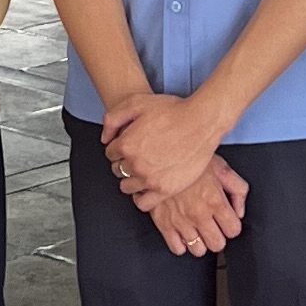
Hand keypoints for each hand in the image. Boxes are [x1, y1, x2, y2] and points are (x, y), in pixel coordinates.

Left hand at [101, 86, 221, 208]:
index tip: (129, 144)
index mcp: (126, 144)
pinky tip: (147, 186)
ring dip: (132, 178)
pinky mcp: (165, 190)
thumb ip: (113, 118)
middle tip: (139, 155)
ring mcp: (150, 179)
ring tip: (144, 169)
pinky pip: (143, 203)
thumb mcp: (137, 102)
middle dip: (124, 162)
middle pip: (117, 170)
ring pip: (127, 186)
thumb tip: (104, 138)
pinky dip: (141, 196)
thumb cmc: (173, 111)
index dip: (119, 147)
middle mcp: (135, 164)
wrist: (201, 122)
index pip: (110, 153)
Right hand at [140, 154, 247, 257]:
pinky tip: (182, 231)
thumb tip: (239, 211)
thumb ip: (238, 189)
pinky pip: (177, 249)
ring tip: (197, 229)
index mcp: (215, 200)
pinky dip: (181, 243)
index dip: (231, 225)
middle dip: (217, 236)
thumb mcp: (221, 167)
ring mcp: (180, 221)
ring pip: (198, 250)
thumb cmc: (190, 157)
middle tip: (213, 226)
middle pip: (217, 244)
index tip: (226, 220)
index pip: (233, 230)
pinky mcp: (163, 223)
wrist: (160, 153)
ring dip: (200, 242)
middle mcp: (199, 214)